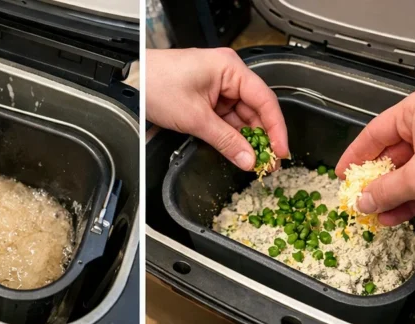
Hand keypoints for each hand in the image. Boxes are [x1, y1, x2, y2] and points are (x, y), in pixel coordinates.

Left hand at [146, 48, 287, 170]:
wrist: (133, 83)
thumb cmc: (157, 85)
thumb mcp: (195, 118)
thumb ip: (225, 141)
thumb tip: (248, 159)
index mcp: (230, 69)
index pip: (264, 100)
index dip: (276, 128)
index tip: (281, 151)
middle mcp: (228, 76)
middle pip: (256, 111)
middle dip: (263, 138)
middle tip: (269, 164)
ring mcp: (218, 89)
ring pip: (242, 119)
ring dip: (248, 141)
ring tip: (255, 163)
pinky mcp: (208, 101)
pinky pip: (227, 122)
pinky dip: (233, 138)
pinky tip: (239, 153)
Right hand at [335, 85, 414, 225]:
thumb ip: (384, 191)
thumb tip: (363, 200)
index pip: (375, 131)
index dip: (354, 156)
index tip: (341, 175)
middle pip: (391, 152)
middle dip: (374, 181)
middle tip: (356, 199)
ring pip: (407, 171)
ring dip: (389, 195)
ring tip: (372, 213)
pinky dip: (407, 199)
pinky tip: (392, 216)